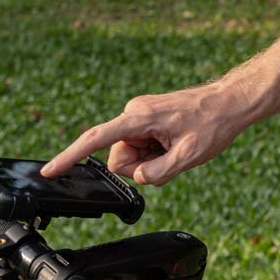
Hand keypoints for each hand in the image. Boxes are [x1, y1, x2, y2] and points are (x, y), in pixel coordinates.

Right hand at [41, 82, 246, 185]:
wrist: (229, 103)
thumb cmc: (212, 124)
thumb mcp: (188, 156)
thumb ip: (157, 173)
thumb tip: (137, 177)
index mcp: (139, 117)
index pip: (96, 139)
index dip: (70, 156)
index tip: (50, 171)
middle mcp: (134, 112)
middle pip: (120, 158)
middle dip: (142, 166)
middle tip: (172, 155)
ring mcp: (140, 116)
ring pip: (131, 156)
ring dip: (152, 160)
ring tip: (176, 146)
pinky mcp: (146, 120)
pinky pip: (141, 148)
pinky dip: (156, 154)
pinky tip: (175, 143)